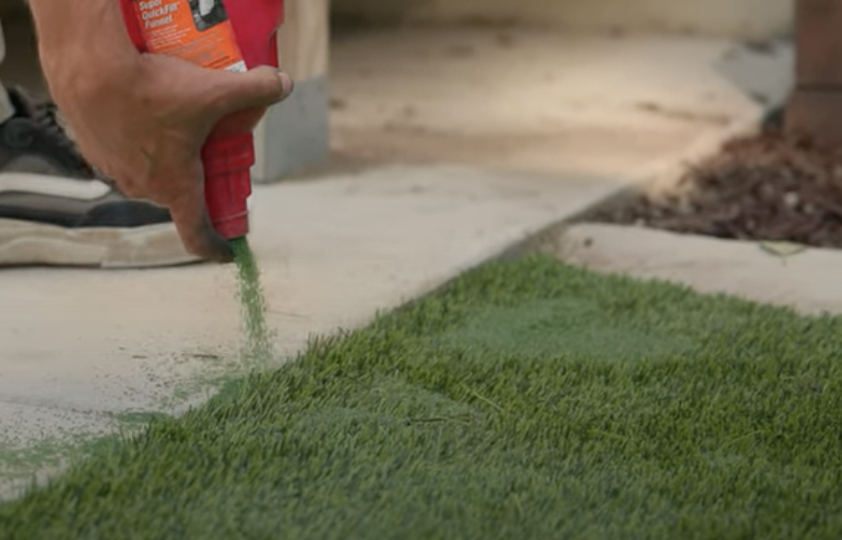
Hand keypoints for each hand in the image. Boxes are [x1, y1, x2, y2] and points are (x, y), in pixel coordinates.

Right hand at [45, 53, 292, 262]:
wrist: (87, 68)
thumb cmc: (150, 90)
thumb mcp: (214, 90)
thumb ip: (255, 88)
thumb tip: (285, 84)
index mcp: (176, 186)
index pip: (198, 234)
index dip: (216, 248)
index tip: (229, 252)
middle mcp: (144, 188)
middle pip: (181, 191)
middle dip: (198, 177)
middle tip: (211, 148)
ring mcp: (114, 171)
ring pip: (152, 170)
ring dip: (166, 156)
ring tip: (176, 122)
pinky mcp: (94, 149)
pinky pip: (125, 152)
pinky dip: (138, 139)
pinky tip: (144, 111)